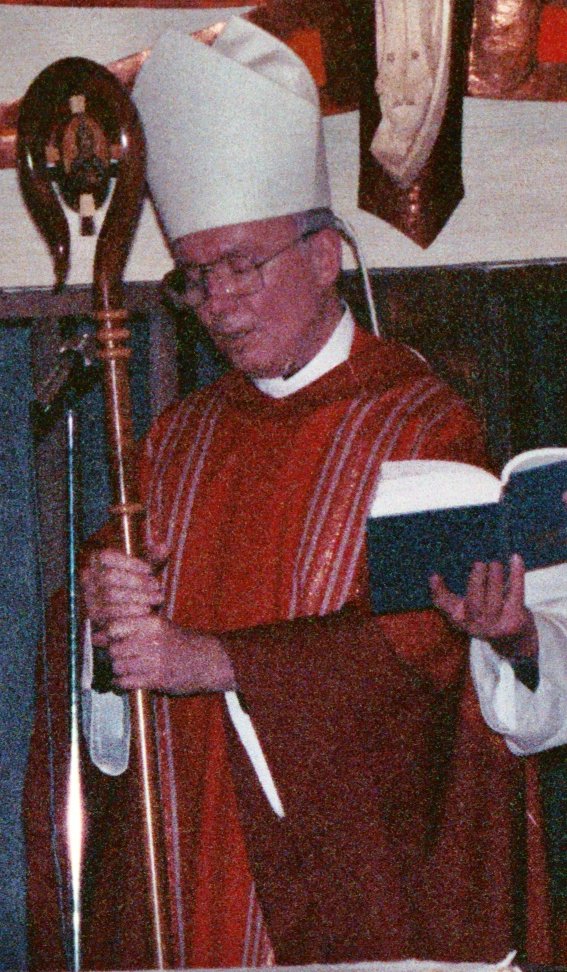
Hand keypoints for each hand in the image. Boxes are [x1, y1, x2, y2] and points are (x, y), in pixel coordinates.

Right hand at [81, 548, 163, 635]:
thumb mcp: (145, 567)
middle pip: (109, 577)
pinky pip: (110, 615)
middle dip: (137, 581)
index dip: (129, 562)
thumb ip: (154, 556)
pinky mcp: (94, 619)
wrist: (126, 608)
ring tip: (156, 598)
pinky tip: (147, 611)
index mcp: (95, 560)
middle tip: (156, 585)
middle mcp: (87, 578)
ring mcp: (89, 598)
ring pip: (110, 597)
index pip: (106, 556)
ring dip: (138, 597)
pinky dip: (132, 614)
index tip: (149, 569)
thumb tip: (164, 547)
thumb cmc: (135, 581)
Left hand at [81, 548, 235, 693]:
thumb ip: (131, 628)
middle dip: (111, 656)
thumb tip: (97, 635)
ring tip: (122, 671)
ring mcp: (156, 660)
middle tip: (116, 658)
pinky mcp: (158, 679)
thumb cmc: (179, 643)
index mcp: (152, 623)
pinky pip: (126, 682)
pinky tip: (123, 682)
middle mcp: (153, 639)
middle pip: (114, 649)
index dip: (105, 635)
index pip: (115, 627)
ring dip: (116, 671)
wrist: (208, 660)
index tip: (101, 640)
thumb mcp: (159, 627)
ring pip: (118, 666)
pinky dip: (120, 684)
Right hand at [430, 554, 538, 657]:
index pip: (447, 607)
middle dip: (477, 581)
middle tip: (480, 564)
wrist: (515, 643)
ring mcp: (498, 625)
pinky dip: (516, 574)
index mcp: (462, 621)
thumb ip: (446, 597)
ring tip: (495, 563)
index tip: (434, 576)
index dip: (439, 592)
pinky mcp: (516, 619)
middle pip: (475, 603)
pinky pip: (515, 593)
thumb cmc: (485, 617)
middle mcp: (479, 626)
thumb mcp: (464, 612)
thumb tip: (433, 577)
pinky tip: (515, 558)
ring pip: (495, 599)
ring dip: (495, 578)